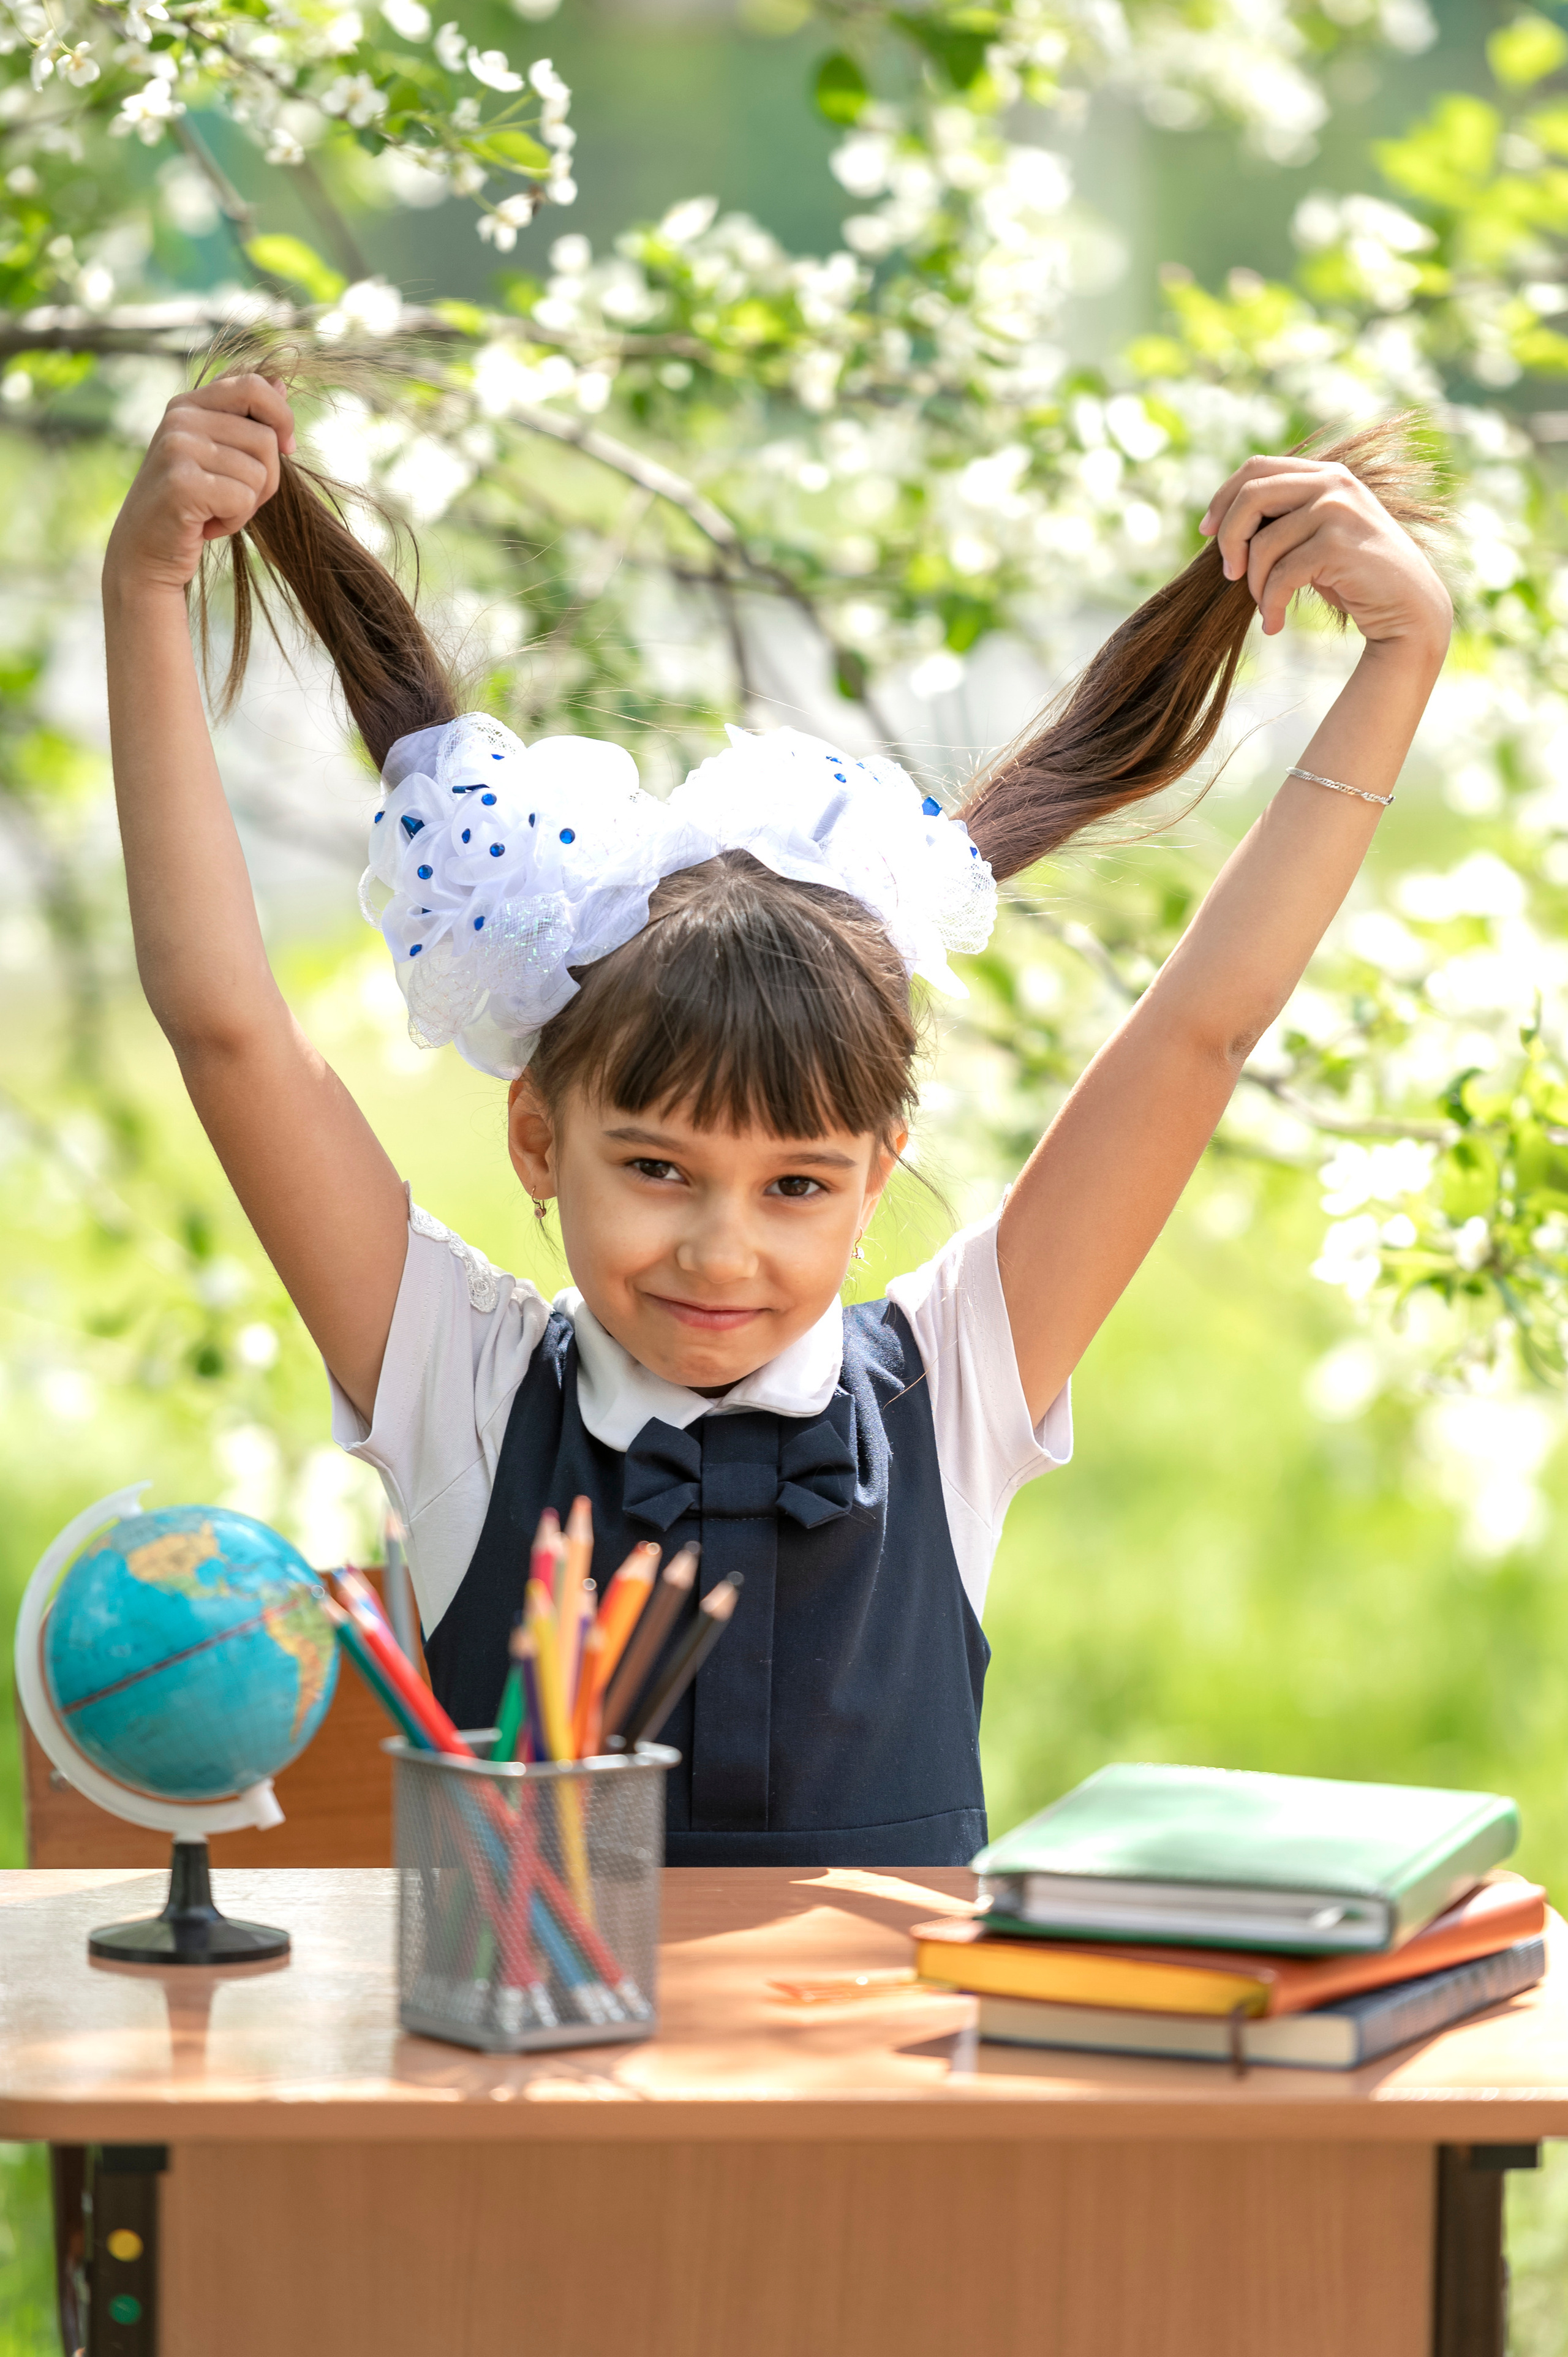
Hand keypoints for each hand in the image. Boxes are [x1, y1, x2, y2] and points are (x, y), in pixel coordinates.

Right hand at [104, 375, 296, 593]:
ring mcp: (178, 447)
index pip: (254, 386)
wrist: (142, 553)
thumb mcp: (217, 457)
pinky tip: (204, 526)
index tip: (287, 448)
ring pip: (259, 473)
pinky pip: (244, 499)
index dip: (282, 417)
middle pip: (266, 439)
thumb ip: (245, 421)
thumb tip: (280, 385)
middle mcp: (180, 419)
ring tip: (213, 512)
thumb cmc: (189, 507)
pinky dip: (234, 522)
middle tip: (233, 499)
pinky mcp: (181, 482)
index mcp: (188, 405)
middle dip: (265, 479)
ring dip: (247, 505)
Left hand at [1198, 454, 1450, 652]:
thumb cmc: (1353, 577)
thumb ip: (1284, 517)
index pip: (1256, 469)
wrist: (1408, 607)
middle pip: (1251, 495)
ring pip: (1262, 544)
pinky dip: (1269, 605)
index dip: (1223, 499)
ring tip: (1266, 607)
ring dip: (1255, 584)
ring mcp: (1338, 511)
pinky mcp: (1338, 545)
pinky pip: (1280, 575)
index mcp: (1325, 474)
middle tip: (1230, 574)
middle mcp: (1333, 483)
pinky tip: (1274, 624)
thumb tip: (1222, 520)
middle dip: (1229, 539)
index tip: (1207, 532)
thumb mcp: (1316, 537)